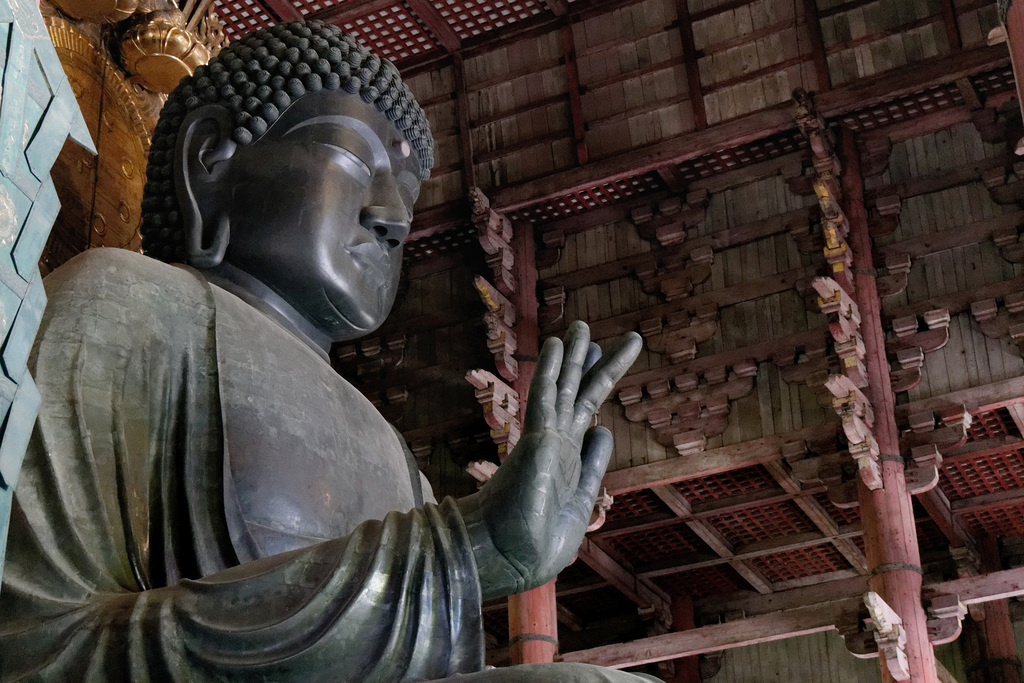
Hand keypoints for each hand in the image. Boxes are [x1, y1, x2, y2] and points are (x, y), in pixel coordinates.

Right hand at [458, 322, 641, 600]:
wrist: (510, 559)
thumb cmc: (538, 544)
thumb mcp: (580, 503)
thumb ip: (592, 466)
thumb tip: (603, 430)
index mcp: (568, 461)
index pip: (584, 414)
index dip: (594, 387)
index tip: (600, 365)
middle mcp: (556, 443)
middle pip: (576, 393)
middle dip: (588, 362)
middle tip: (592, 333)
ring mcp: (546, 438)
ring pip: (562, 386)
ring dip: (572, 355)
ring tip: (581, 325)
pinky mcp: (536, 438)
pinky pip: (544, 395)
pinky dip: (550, 369)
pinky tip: (554, 343)